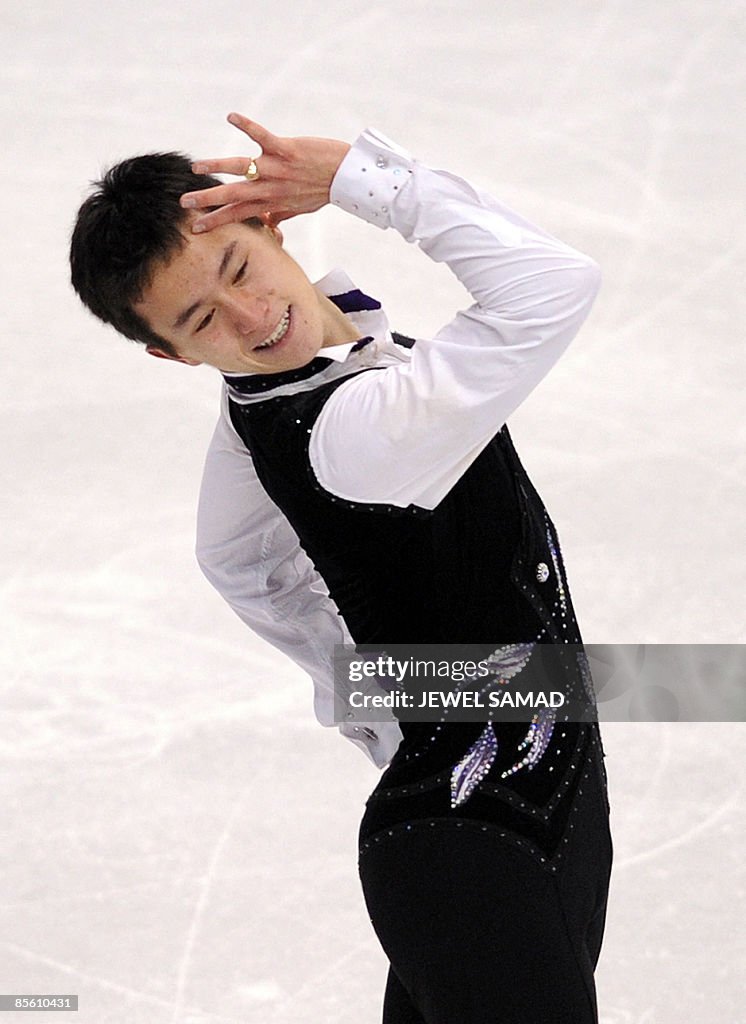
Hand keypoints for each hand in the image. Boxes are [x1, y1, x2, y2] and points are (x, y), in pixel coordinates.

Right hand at [180, 112, 349, 232]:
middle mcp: (270, 188)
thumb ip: (280, 216)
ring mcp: (276, 168)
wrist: (345, 176)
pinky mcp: (285, 148)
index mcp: (271, 202)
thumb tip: (268, 226)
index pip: (238, 214)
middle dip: (208, 200)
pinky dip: (246, 125)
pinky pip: (262, 135)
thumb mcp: (299, 209)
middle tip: (185, 202)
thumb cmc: (321, 190)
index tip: (195, 227)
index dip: (216, 221)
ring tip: (196, 168)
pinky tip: (230, 116)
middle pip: (233, 195)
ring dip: (217, 166)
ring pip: (240, 167)